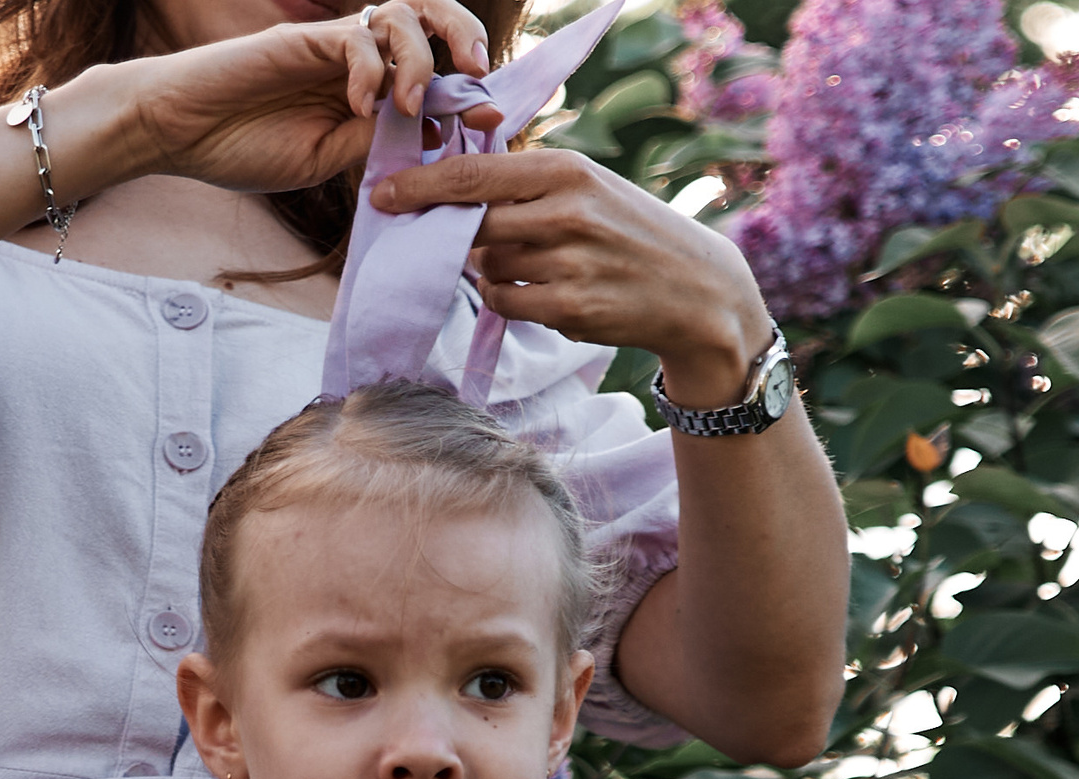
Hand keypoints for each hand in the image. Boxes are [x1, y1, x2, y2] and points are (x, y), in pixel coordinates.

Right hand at [111, 0, 495, 195]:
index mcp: (367, 91)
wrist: (177, 133)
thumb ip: (374, 145)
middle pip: (429, 19)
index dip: (467, 90)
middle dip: (464, 39)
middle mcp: (356, 60)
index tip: (491, 120)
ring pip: (399, 20)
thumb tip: (433, 137)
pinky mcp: (302, 40)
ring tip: (408, 106)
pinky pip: (353, 38)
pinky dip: (369, 69)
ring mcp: (329, 47)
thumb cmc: (241, 147)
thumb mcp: (325, 160)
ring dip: (419, 60)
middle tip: (477, 76)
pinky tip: (358, 105)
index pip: (433, 73)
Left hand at [371, 150, 774, 406]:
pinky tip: (546, 293)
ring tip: (539, 266)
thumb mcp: (587, 186)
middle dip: (455, 236)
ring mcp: (569, 263)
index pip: (472, 175)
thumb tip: (448, 188)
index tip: (382, 194)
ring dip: (494, 269)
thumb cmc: (630, 232)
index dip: (419, 186)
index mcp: (565, 170)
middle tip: (456, 240)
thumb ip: (524, 184)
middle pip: (471, 226)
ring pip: (487, 266)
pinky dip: (510, 300)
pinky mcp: (571, 309)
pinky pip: (506, 303)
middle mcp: (567, 212)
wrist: (696, 289)